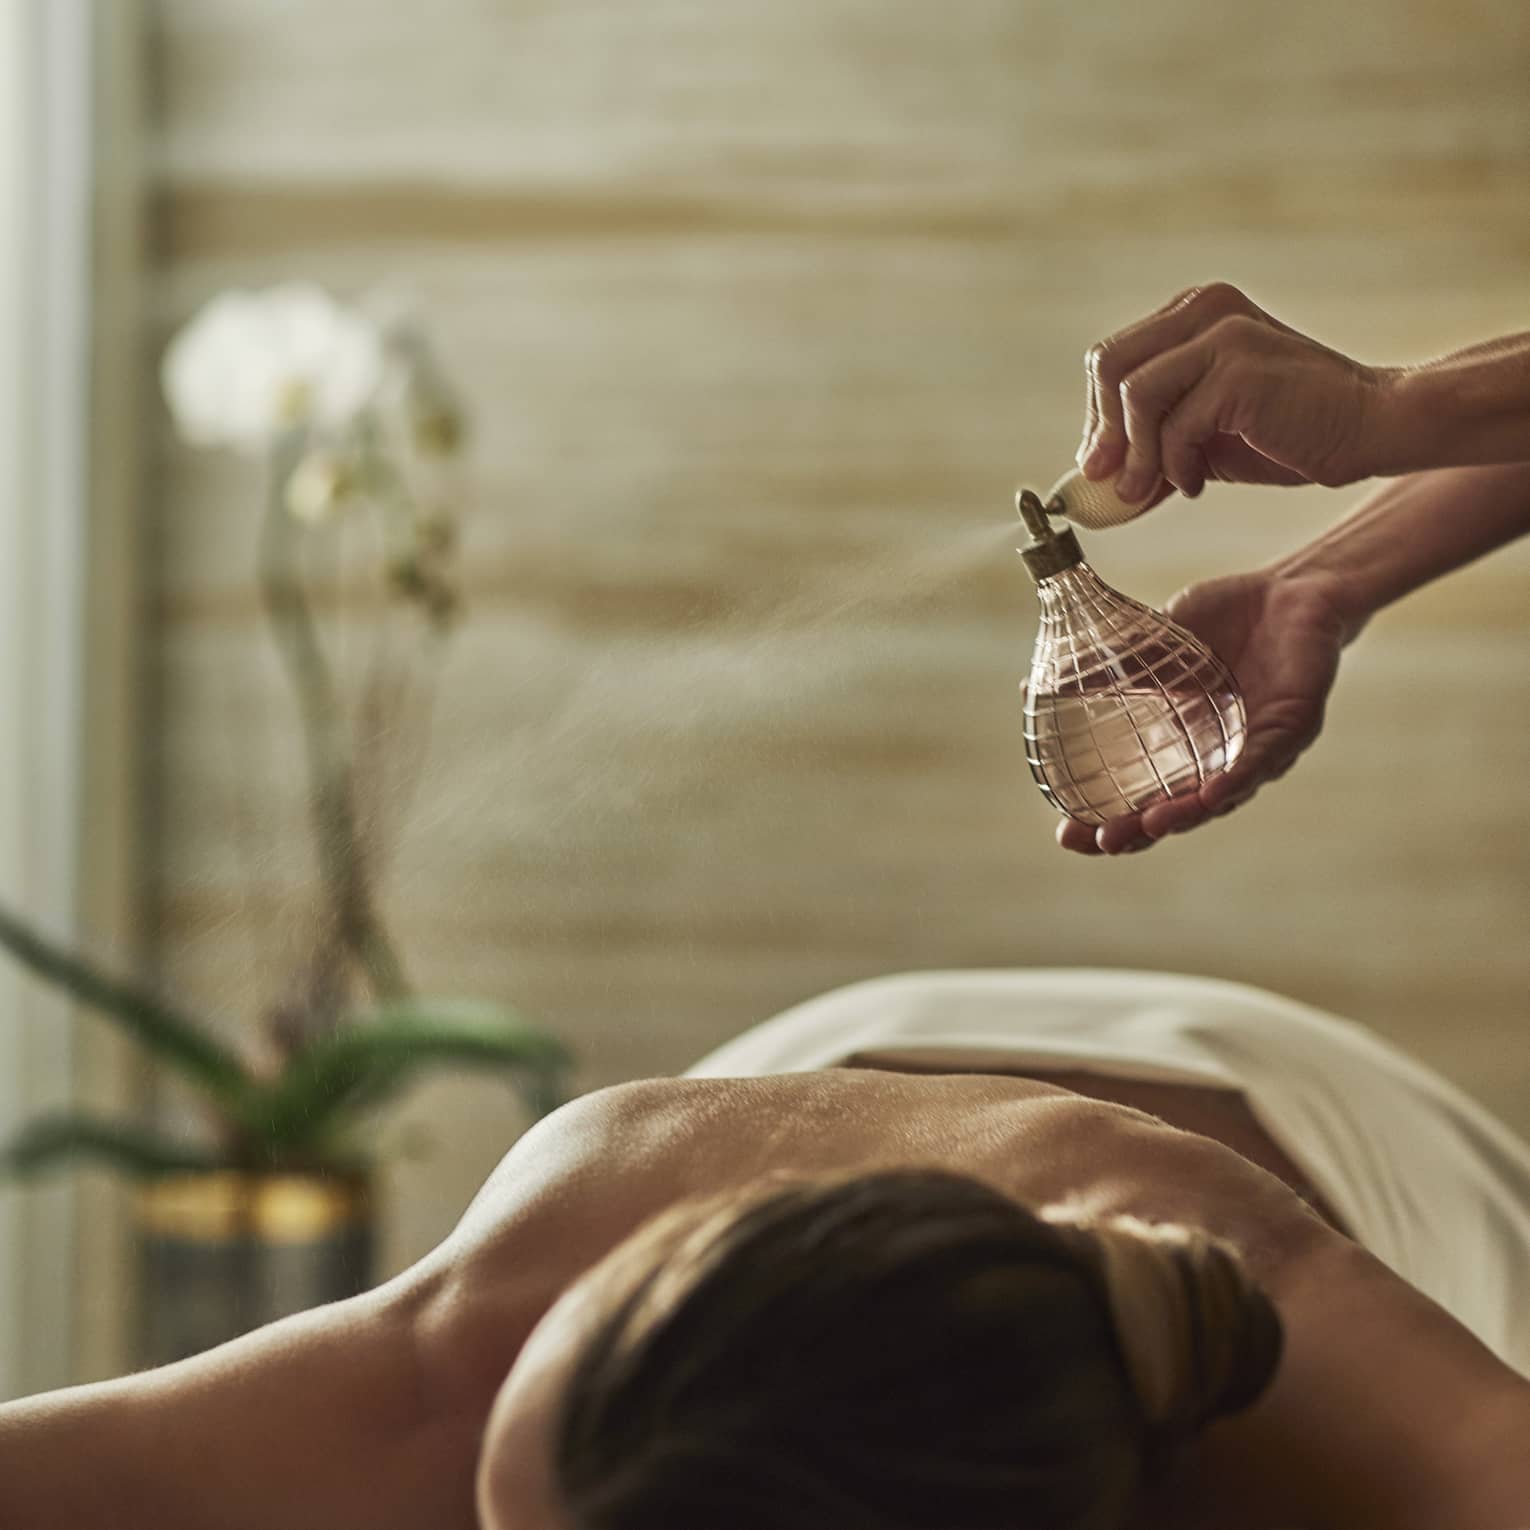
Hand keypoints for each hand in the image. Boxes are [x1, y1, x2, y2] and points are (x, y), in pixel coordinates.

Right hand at [1055, 568, 1353, 855]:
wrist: (1289, 588)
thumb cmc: (1223, 621)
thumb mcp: (1153, 647)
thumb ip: (1105, 670)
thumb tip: (1035, 684)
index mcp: (1182, 748)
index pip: (1142, 798)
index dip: (1108, 819)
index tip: (1066, 833)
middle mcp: (1218, 761)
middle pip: (1175, 813)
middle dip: (1137, 833)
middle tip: (1097, 841)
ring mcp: (1257, 750)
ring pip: (1220, 797)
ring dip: (1184, 816)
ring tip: (1148, 828)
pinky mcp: (1293, 728)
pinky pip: (1263, 762)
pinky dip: (1237, 780)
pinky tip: (1213, 795)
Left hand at [1078, 283, 1395, 504]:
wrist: (1369, 429)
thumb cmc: (1289, 433)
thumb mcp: (1206, 437)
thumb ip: (1154, 443)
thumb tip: (1092, 478)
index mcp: (1195, 313)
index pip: (1113, 358)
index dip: (1098, 417)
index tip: (1100, 464)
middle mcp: (1206, 309)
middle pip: (1110, 365)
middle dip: (1104, 433)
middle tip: (1113, 483)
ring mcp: (1225, 334)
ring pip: (1135, 395)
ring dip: (1136, 456)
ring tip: (1150, 491)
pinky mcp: (1240, 368)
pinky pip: (1175, 425)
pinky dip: (1174, 465)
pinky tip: (1194, 485)